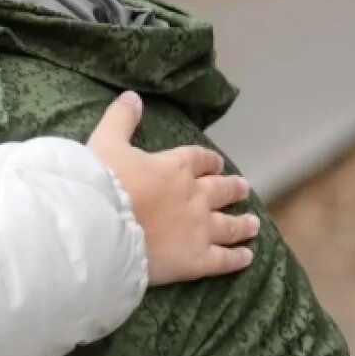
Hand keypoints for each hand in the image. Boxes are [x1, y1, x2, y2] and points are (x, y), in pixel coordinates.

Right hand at [87, 92, 258, 285]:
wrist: (101, 226)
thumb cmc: (102, 182)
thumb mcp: (105, 142)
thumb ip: (120, 120)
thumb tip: (132, 96)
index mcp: (175, 167)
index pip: (198, 159)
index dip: (208, 161)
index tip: (215, 163)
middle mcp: (195, 196)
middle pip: (220, 190)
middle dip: (232, 188)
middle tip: (242, 188)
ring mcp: (200, 229)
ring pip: (229, 225)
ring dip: (242, 223)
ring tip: (252, 223)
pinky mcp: (198, 259)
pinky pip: (224, 259)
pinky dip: (237, 258)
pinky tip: (246, 256)